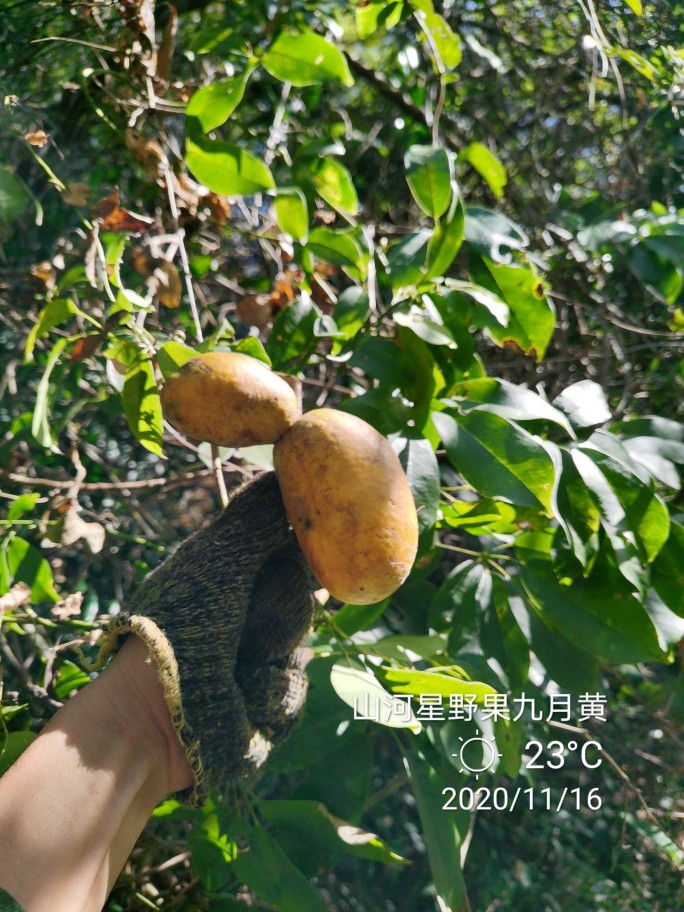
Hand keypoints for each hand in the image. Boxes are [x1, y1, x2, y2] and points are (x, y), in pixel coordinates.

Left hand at [96, 472, 314, 803]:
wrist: (151, 716)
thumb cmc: (174, 628)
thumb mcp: (213, 561)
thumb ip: (253, 520)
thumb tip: (283, 473)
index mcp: (232, 582)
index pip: (288, 557)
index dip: (297, 558)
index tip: (301, 557)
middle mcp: (246, 621)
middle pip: (303, 603)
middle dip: (278, 614)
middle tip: (242, 626)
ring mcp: (258, 667)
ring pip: (302, 653)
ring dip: (270, 660)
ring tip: (232, 669)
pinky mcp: (266, 711)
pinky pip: (294, 695)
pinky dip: (268, 696)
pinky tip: (239, 700)